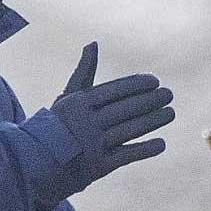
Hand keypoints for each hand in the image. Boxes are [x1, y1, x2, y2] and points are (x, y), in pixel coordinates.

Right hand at [44, 41, 172, 193]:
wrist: (40, 161)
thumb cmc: (59, 124)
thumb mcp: (68, 96)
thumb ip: (84, 72)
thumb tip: (93, 43)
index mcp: (80, 103)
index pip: (114, 91)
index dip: (136, 85)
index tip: (154, 81)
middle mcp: (87, 123)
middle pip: (125, 109)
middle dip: (150, 101)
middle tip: (169, 94)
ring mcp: (93, 145)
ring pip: (129, 130)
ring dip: (153, 121)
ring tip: (170, 113)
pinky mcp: (98, 167)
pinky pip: (126, 155)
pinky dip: (145, 150)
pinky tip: (161, 143)